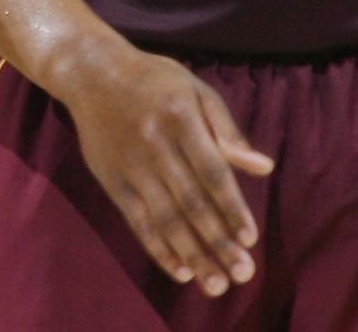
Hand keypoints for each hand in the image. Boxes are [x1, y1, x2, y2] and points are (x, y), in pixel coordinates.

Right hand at [62, 47, 272, 296]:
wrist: (92, 72)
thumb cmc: (155, 81)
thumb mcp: (196, 91)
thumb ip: (228, 131)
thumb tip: (265, 167)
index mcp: (180, 119)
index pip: (211, 171)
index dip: (231, 207)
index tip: (250, 239)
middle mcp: (155, 145)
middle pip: (191, 202)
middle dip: (218, 242)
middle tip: (243, 274)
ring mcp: (131, 165)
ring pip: (165, 218)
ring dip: (193, 255)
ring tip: (216, 284)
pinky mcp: (112, 180)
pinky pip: (137, 220)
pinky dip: (159, 248)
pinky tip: (181, 271)